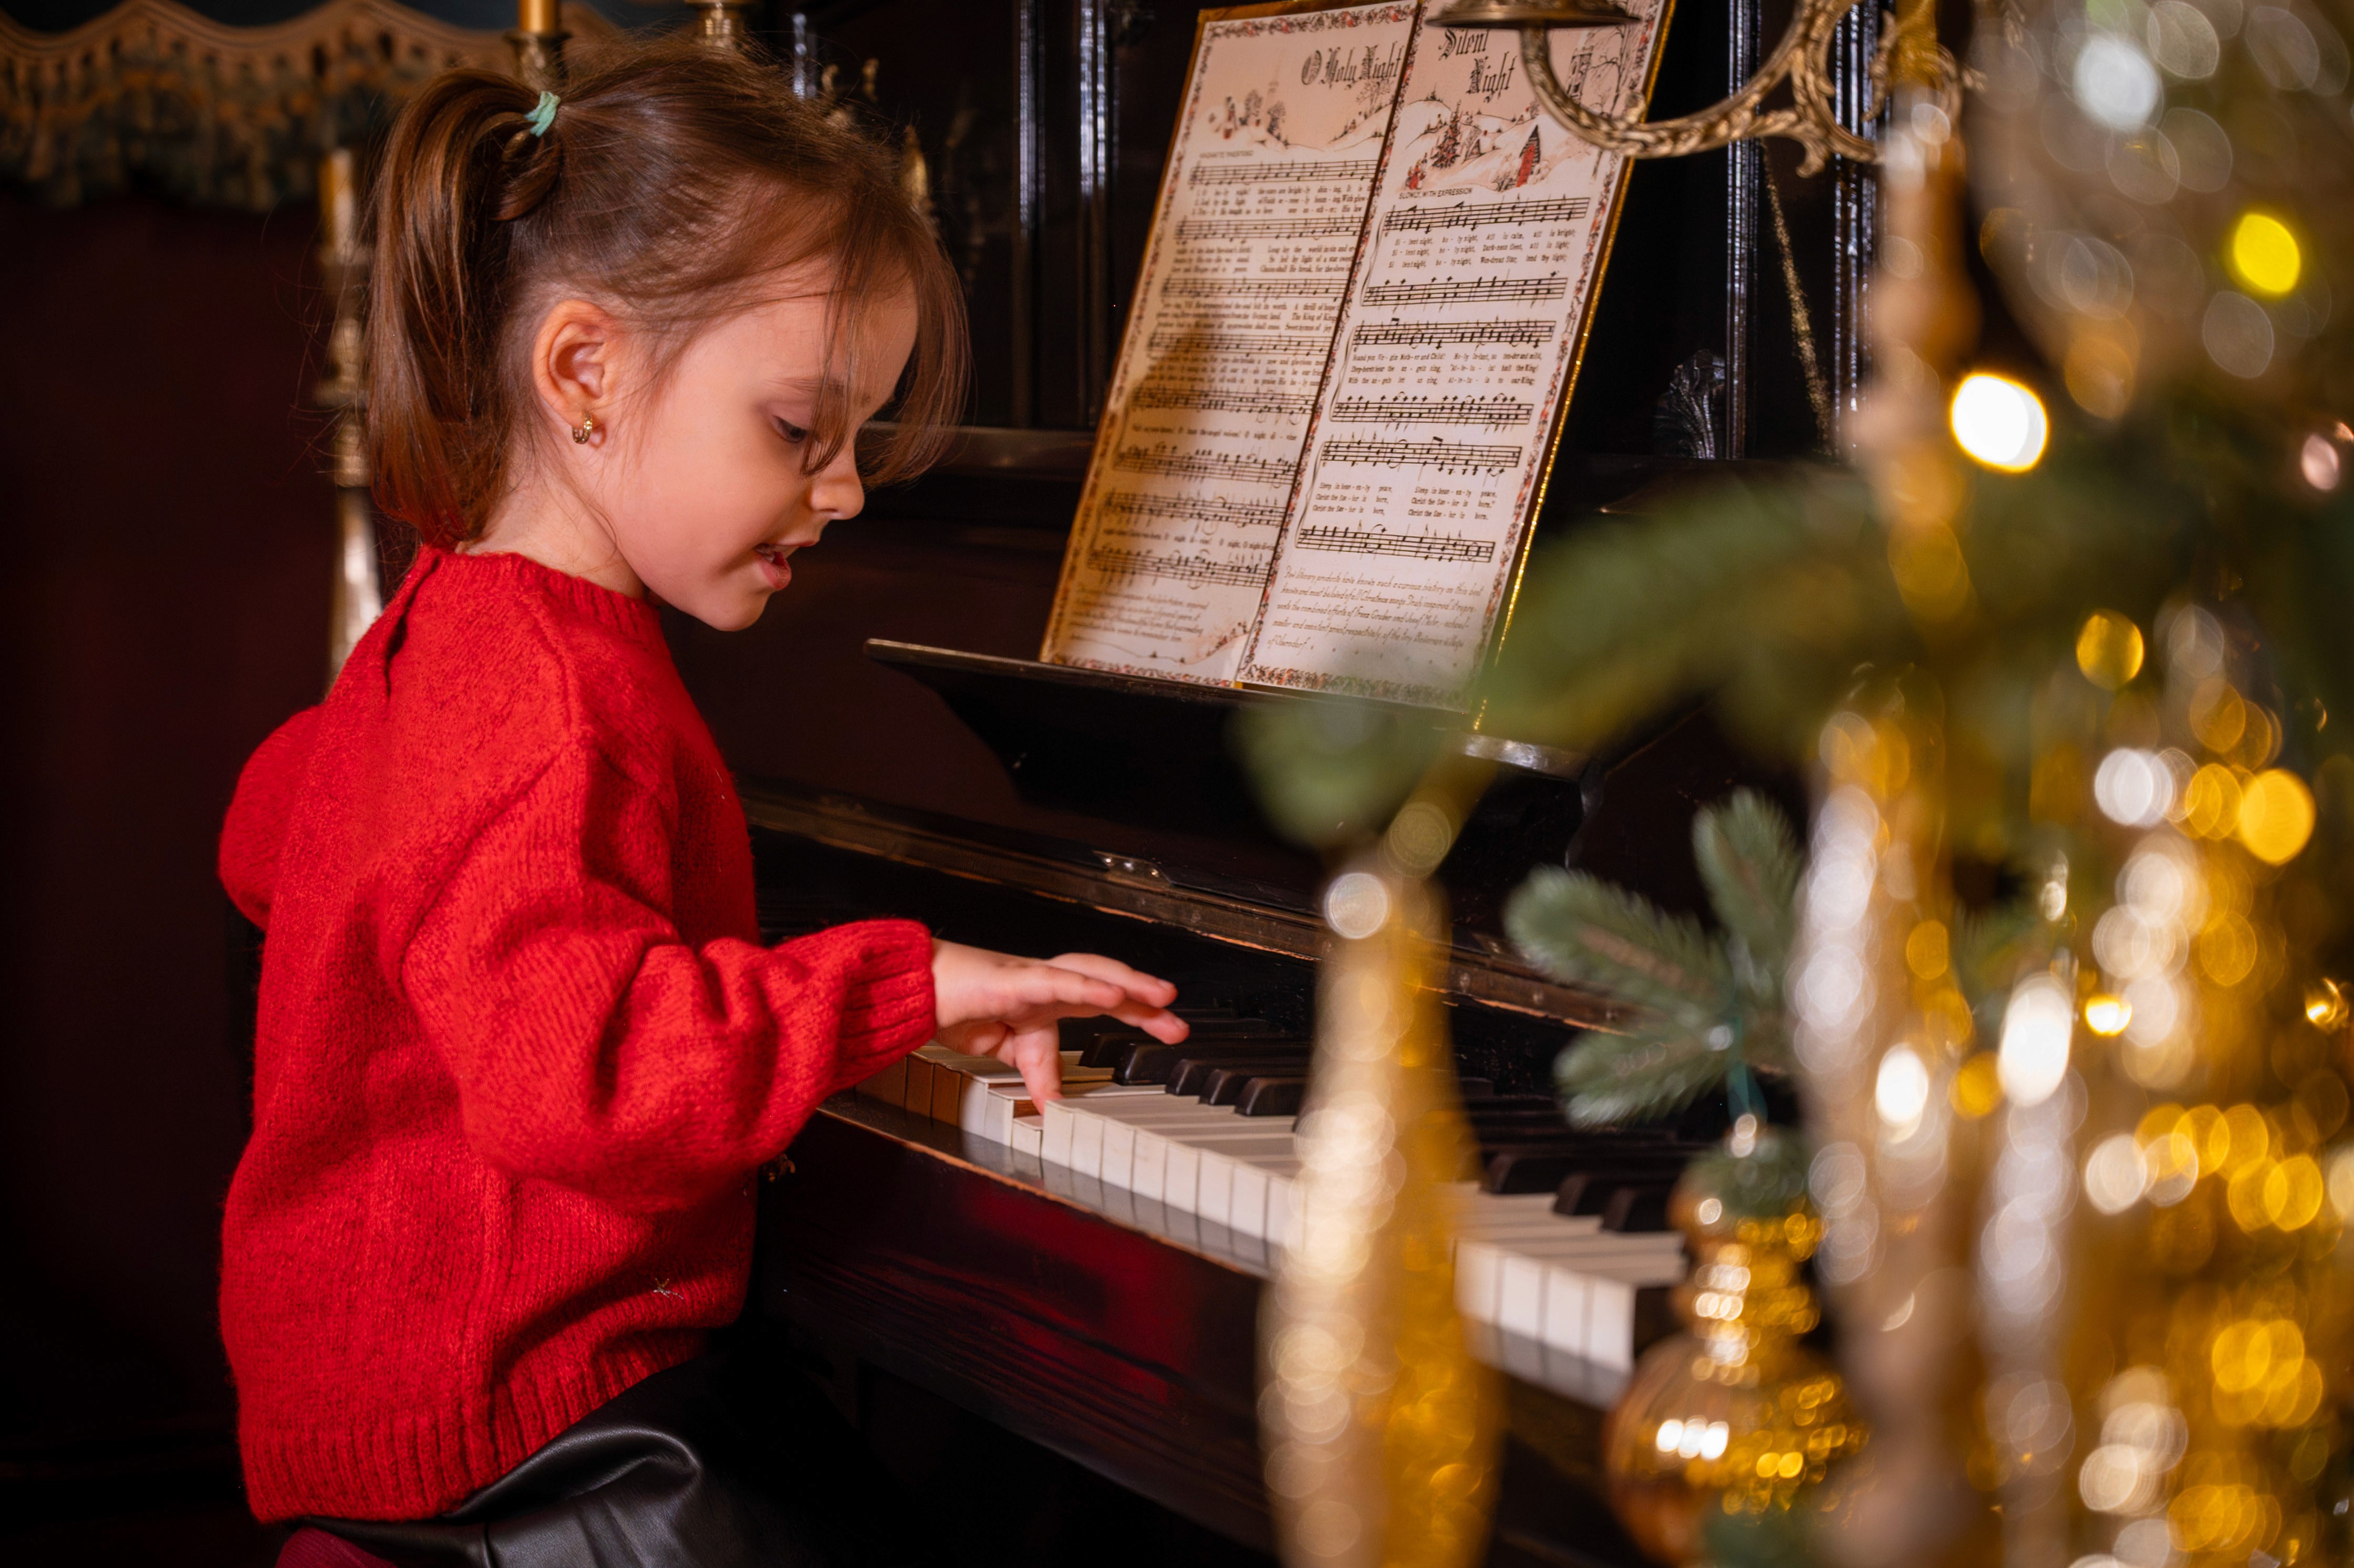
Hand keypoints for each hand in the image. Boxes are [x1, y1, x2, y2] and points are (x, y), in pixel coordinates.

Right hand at [930, 941, 1185, 1105]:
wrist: (911, 996)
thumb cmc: (953, 1010)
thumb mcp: (1007, 1053)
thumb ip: (1038, 1074)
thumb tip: (1058, 1109)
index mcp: (1047, 999)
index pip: (1104, 1000)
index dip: (1141, 1013)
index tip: (1173, 1030)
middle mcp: (1046, 983)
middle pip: (1108, 982)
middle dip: (1148, 1000)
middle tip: (1180, 1024)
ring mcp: (1030, 977)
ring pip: (1090, 971)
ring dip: (1129, 983)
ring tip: (1163, 996)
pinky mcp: (1010, 978)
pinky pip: (1054, 980)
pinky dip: (1086, 986)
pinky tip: (1112, 994)